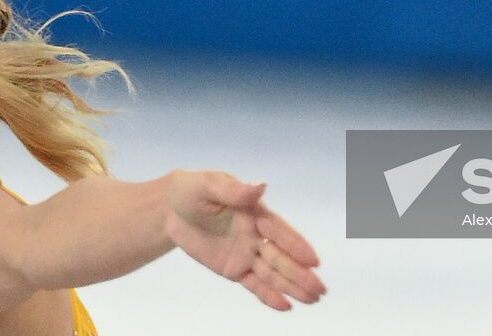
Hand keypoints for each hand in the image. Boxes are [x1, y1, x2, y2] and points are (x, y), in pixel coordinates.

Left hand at [164, 170, 325, 310]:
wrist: (171, 209)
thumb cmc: (192, 190)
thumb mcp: (208, 186)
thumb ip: (235, 191)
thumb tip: (261, 185)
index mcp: (254, 212)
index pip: (279, 231)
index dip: (296, 246)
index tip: (314, 261)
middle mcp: (255, 234)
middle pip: (281, 257)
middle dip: (300, 274)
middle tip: (320, 289)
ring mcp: (246, 253)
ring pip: (272, 273)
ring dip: (292, 286)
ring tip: (313, 299)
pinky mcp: (233, 269)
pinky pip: (253, 284)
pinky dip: (268, 295)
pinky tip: (285, 306)